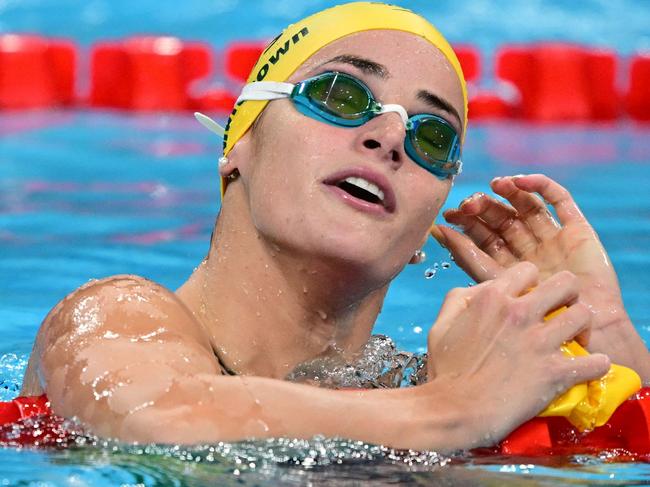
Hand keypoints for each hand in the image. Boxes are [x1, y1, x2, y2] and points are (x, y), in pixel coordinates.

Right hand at [426, 262, 609, 444]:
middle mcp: (519, 312)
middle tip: (562, 313)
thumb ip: (460, 300)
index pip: (528, 271)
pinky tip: (589, 368)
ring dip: (583, 328)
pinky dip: (596, 365)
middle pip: (566, 284)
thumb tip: (480, 292)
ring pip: (583, 316)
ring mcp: (539, 341)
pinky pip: (595, 361)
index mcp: (492, 298)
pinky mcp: (555, 372)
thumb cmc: (444, 369)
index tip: (530, 301)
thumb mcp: (441, 324)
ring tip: (576, 341)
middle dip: (568, 295)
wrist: (453, 409)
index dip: (532, 284)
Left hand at [438, 174, 648, 374]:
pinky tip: (520, 180)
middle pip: (499, 220)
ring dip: (508, 193)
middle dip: (482, 209)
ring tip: (494, 185)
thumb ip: (467, 264)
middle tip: (468, 204)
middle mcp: (527, 251)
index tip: (447, 218)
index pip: (480, 240)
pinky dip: (540, 186)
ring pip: (524, 207)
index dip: (464, 227)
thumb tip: (435, 235)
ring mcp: (551, 239)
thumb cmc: (538, 319)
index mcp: (507, 268)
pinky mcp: (577, 230)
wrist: (590, 334)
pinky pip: (559, 200)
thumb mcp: (495, 291)